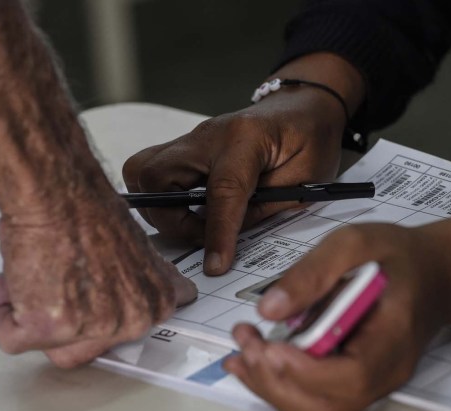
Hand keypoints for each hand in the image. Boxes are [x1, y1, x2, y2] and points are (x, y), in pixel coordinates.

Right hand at [0, 180, 196, 367]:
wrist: (58, 191)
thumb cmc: (87, 209)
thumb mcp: (139, 248)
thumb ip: (148, 280)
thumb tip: (172, 293)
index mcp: (156, 304)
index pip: (121, 334)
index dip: (89, 312)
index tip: (79, 295)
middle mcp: (130, 323)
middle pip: (82, 346)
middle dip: (58, 317)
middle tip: (50, 279)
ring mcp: (92, 329)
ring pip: (47, 344)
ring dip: (30, 312)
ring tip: (32, 271)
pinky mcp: (48, 330)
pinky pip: (11, 338)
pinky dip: (1, 310)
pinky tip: (13, 277)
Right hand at [123, 88, 344, 274]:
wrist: (300, 105)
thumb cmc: (309, 139)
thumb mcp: (304, 178)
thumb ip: (263, 208)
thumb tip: (225, 240)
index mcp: (246, 139)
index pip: (222, 190)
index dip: (216, 232)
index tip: (216, 265)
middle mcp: (208, 135)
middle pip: (158, 176)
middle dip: (170, 218)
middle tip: (201, 236)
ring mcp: (189, 139)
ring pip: (141, 171)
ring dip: (157, 207)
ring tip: (190, 223)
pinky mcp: (180, 148)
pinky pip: (146, 170)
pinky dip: (155, 196)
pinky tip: (182, 209)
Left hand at [223, 222, 450, 410]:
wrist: (428, 272)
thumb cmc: (394, 257)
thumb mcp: (354, 244)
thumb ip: (312, 273)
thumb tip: (269, 308)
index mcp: (392, 336)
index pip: (353, 376)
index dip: (305, 370)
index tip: (270, 345)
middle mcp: (383, 372)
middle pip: (327, 406)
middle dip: (276, 380)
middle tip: (246, 341)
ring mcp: (368, 382)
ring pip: (315, 410)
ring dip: (269, 385)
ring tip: (241, 348)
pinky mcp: (349, 380)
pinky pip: (312, 398)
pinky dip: (276, 384)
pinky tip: (250, 360)